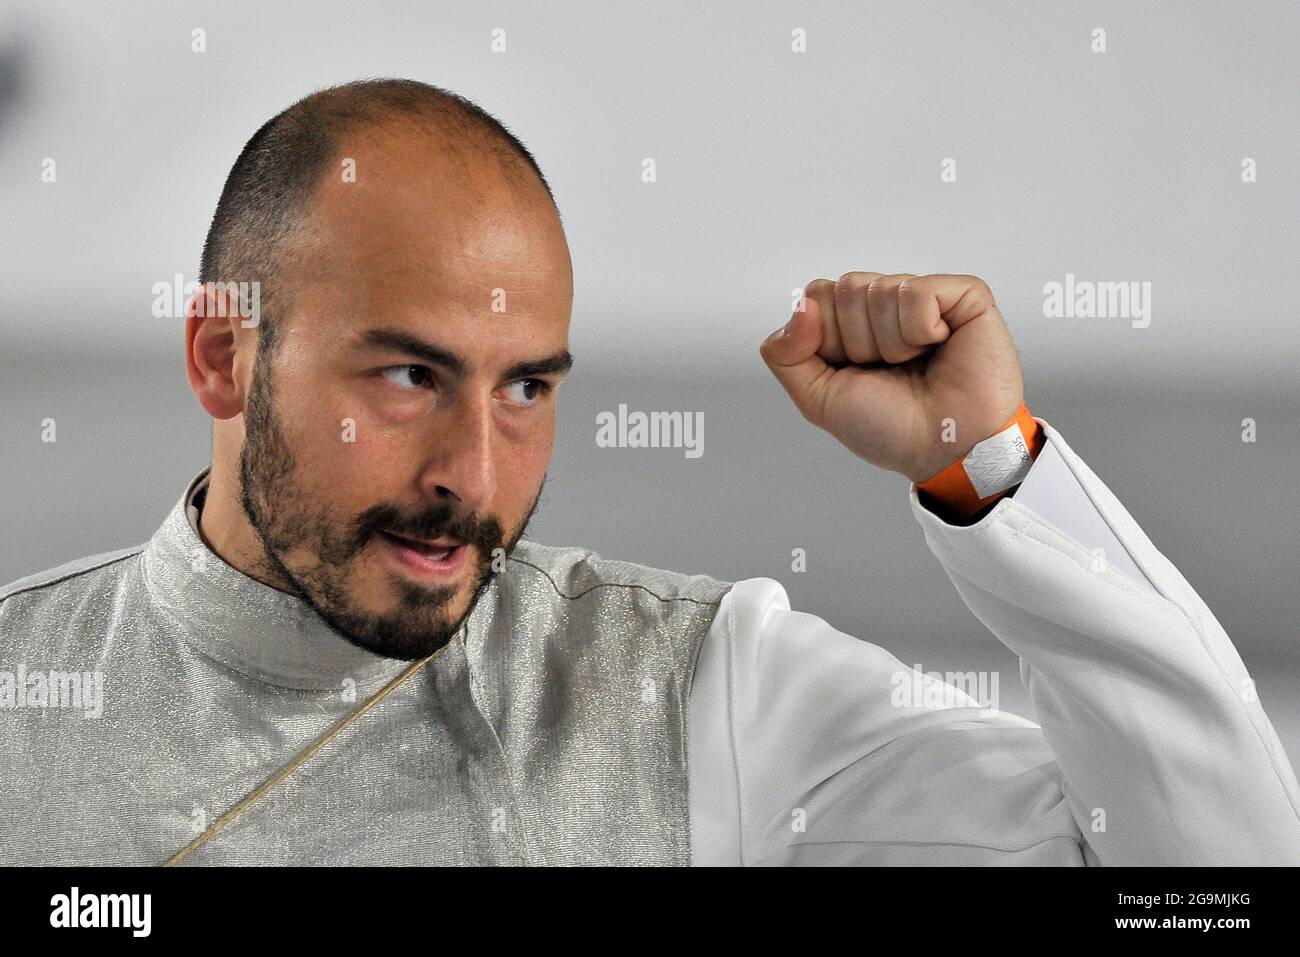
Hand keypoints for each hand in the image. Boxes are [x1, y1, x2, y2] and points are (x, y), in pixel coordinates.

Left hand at [759, 273, 1023, 483]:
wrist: (944, 450)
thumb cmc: (891, 428)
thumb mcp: (818, 398)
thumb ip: (785, 354)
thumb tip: (801, 306)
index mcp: (853, 322)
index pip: (817, 296)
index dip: (828, 339)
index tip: (856, 371)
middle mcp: (887, 304)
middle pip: (845, 288)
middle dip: (859, 342)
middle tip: (890, 371)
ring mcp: (926, 296)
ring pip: (879, 290)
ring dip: (892, 343)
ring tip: (916, 364)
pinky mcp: (964, 295)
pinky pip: (917, 292)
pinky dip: (921, 330)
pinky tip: (939, 346)